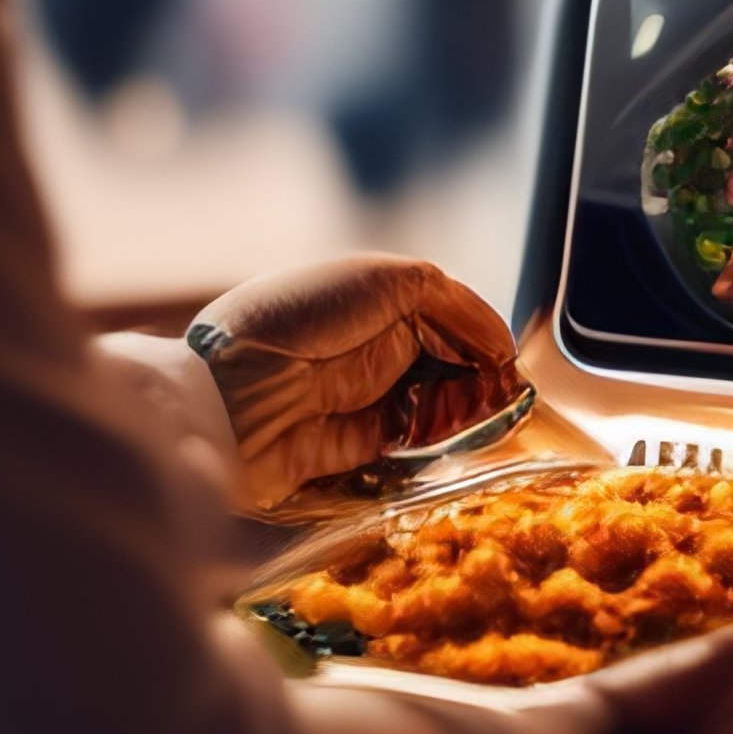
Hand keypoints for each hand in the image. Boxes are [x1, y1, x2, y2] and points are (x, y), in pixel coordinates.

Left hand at [186, 253, 519, 508]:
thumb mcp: (382, 280)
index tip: (508, 368)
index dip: (482, 343)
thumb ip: (449, 300)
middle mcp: (368, 347)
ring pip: (431, 411)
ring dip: (457, 421)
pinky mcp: (347, 448)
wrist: (223, 398)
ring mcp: (357, 397)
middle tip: (501, 404)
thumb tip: (497, 342)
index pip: (450, 320)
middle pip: (445, 368)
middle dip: (475, 385)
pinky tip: (447, 453)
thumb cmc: (294, 323)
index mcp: (374, 299)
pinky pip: (404, 452)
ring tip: (478, 429)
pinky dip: (429, 453)